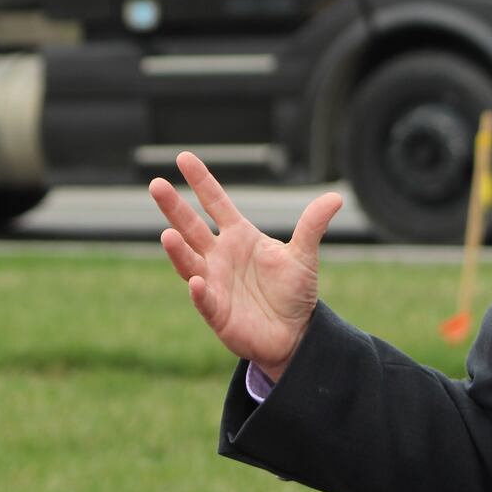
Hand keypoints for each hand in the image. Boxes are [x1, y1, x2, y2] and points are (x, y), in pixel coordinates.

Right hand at [152, 151, 341, 381]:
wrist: (295, 334)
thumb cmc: (293, 292)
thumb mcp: (303, 256)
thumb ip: (312, 225)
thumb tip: (335, 196)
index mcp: (239, 236)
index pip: (215, 203)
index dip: (201, 181)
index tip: (184, 157)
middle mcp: (220, 256)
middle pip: (191, 227)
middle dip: (174, 207)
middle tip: (156, 184)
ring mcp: (215, 283)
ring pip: (189, 262)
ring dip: (178, 250)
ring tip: (167, 235)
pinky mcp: (217, 312)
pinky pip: (205, 300)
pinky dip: (199, 292)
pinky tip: (196, 282)